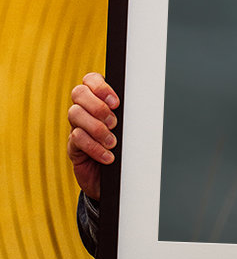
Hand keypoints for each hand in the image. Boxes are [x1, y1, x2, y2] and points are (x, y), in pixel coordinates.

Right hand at [67, 73, 119, 198]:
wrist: (114, 178)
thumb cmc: (125, 148)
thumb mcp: (128, 128)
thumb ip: (129, 114)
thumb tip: (141, 104)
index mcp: (98, 99)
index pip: (91, 79)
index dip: (100, 87)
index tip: (116, 102)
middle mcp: (84, 110)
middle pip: (79, 93)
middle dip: (98, 106)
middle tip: (114, 122)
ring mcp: (76, 126)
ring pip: (75, 114)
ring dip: (97, 128)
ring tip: (112, 142)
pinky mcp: (73, 146)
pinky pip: (77, 138)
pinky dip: (94, 147)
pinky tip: (108, 156)